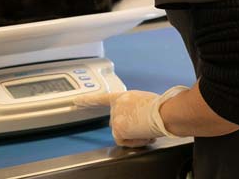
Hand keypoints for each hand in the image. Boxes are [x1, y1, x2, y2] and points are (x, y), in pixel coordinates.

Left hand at [74, 87, 188, 146]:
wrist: (162, 112)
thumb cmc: (159, 107)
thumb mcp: (143, 100)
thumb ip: (132, 107)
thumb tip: (136, 118)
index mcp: (122, 96)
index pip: (102, 98)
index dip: (88, 100)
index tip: (76, 101)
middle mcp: (116, 106)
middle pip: (117, 122)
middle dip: (128, 126)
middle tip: (143, 125)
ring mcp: (115, 117)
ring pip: (121, 133)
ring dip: (133, 134)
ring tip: (146, 128)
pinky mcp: (118, 129)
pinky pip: (123, 141)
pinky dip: (133, 141)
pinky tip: (142, 135)